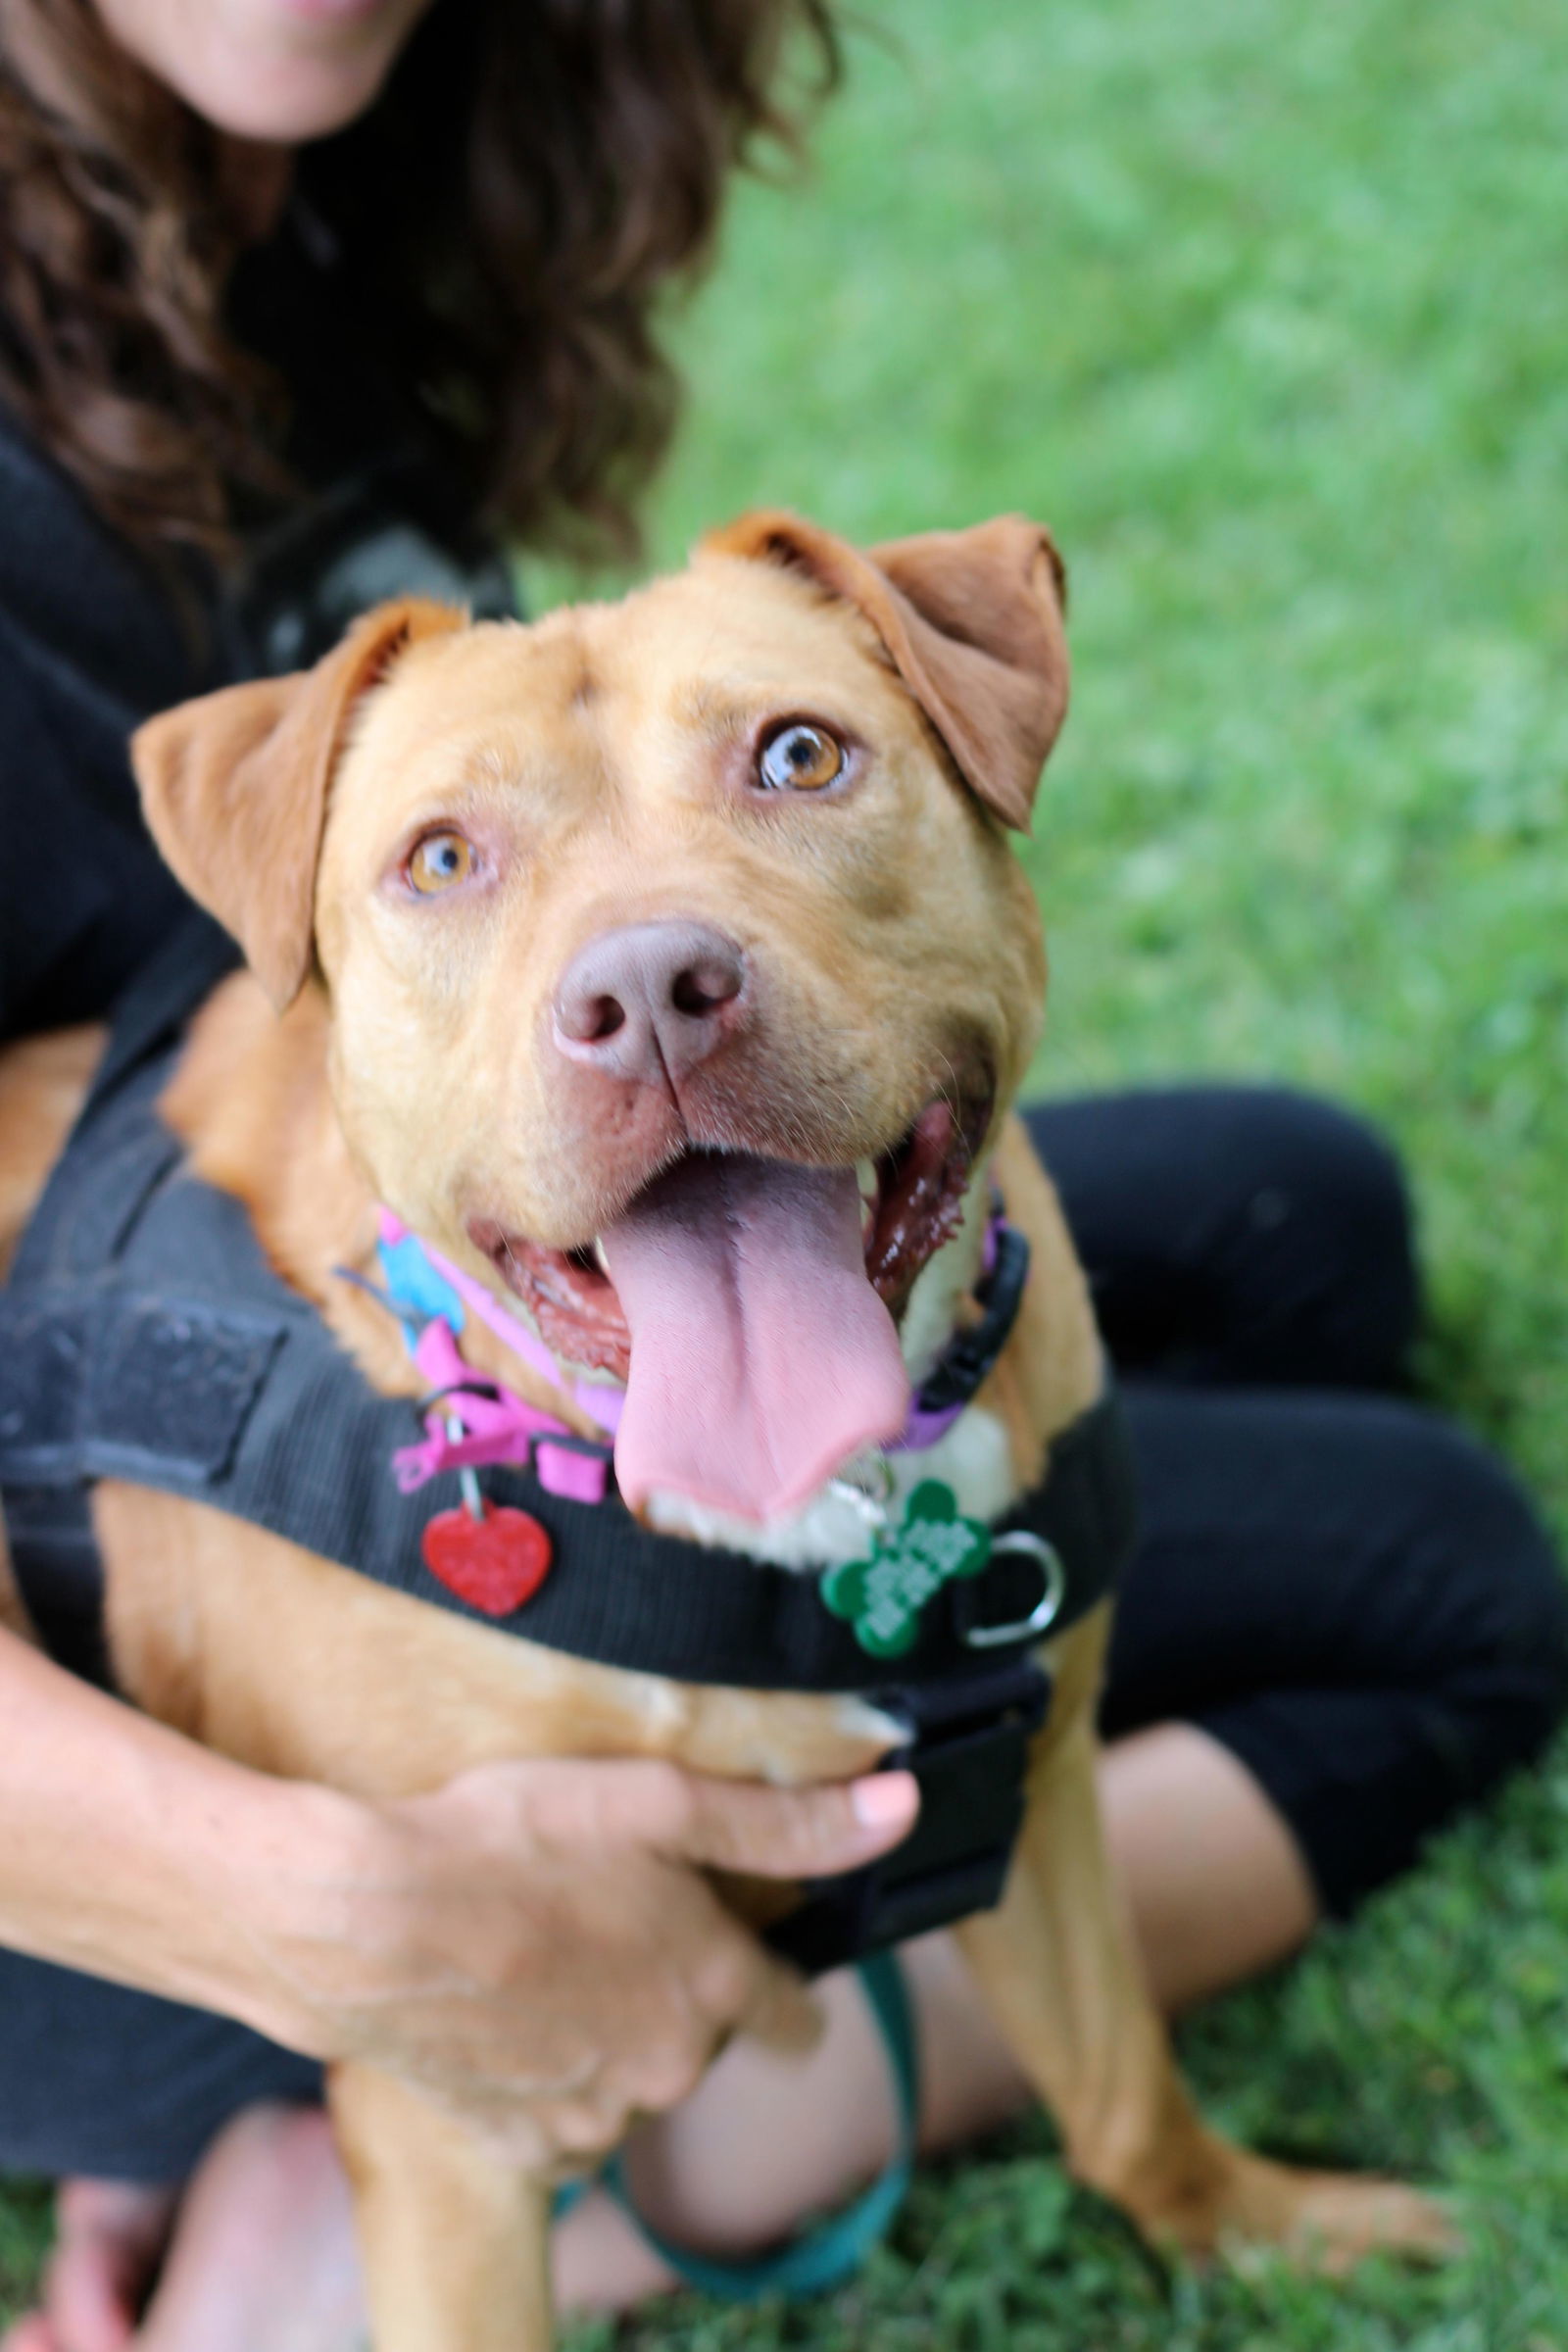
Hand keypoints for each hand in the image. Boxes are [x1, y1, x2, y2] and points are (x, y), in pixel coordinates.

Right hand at [249, 1755, 918, 2167]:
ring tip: (549, 1955)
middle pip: (700, 2037)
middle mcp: (666, 2070)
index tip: (759, 1960)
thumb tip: (901, 1810)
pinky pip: (559, 2119)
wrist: (358, 1919)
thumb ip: (784, 1819)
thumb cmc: (507, 1839)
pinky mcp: (516, 2145)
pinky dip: (544, 2075)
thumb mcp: (656, 1802)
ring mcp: (590, 2117)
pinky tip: (508, 2010)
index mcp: (711, 1989)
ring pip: (628, 2078)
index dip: (783, 1986)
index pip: (793, 2018)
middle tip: (613, 1919)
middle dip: (673, 1987)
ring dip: (608, 2032)